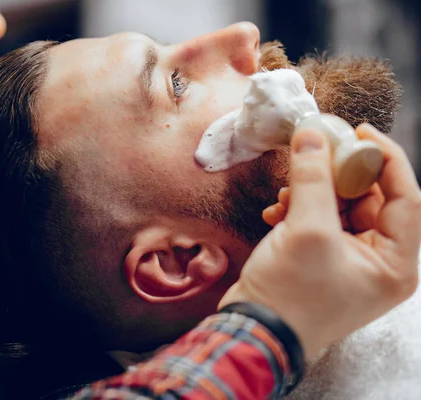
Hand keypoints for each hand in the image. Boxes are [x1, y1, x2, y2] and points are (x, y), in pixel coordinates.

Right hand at [218, 120, 420, 359]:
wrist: (255, 333)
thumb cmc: (290, 296)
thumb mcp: (306, 230)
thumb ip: (312, 177)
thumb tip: (312, 134)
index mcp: (393, 262)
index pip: (406, 196)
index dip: (385, 159)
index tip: (360, 133)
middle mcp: (377, 261)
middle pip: (368, 198)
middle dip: (337, 176)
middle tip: (314, 152)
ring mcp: (348, 261)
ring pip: (339, 206)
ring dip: (311, 193)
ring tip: (285, 195)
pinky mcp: (321, 260)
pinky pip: (318, 221)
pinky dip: (297, 210)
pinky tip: (276, 212)